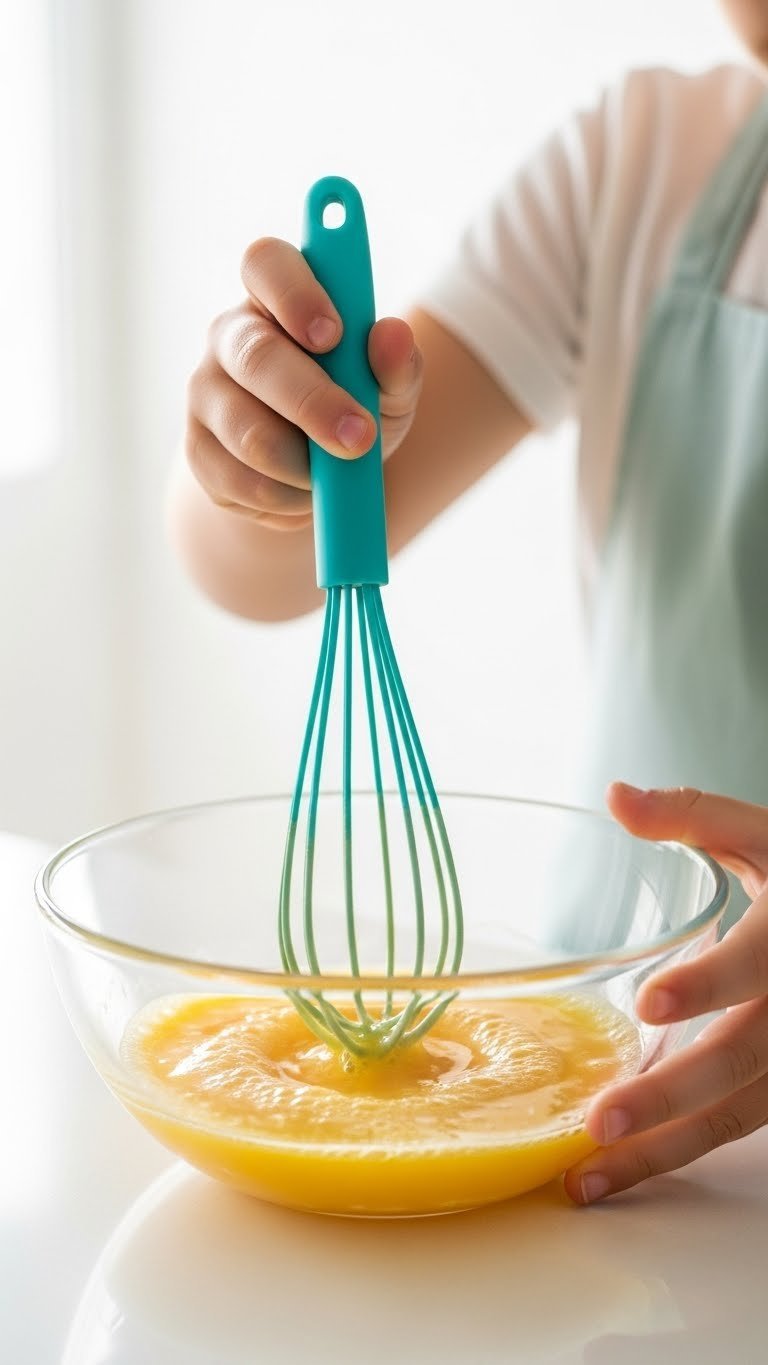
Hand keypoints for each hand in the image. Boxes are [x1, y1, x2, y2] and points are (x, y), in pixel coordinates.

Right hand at [185, 238, 421, 530]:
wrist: (316, 473)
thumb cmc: (354, 406)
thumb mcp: (389, 387)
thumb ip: (397, 363)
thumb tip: (392, 335)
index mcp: (276, 297)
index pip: (266, 263)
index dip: (295, 294)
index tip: (333, 335)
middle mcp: (230, 336)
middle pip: (256, 358)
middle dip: (313, 403)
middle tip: (360, 438)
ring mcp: (205, 393)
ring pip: (248, 433)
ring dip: (305, 465)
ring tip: (335, 473)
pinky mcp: (198, 451)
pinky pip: (241, 481)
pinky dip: (286, 498)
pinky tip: (305, 492)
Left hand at [565, 782, 767, 1203]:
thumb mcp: (763, 835)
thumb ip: (693, 816)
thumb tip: (615, 797)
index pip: (751, 965)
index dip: (705, 985)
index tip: (649, 1003)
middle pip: (737, 1061)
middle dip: (669, 1095)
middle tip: (600, 1119)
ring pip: (735, 1116)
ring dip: (662, 1150)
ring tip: (587, 1174)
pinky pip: (734, 1129)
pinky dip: (677, 1153)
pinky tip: (620, 1169)